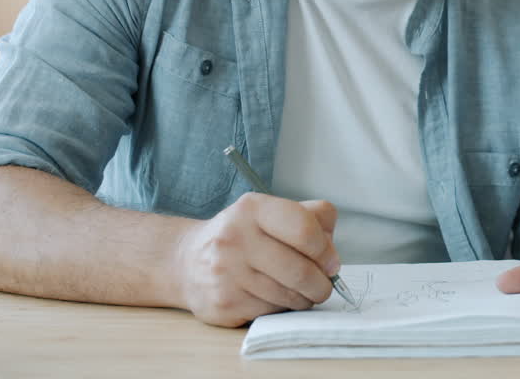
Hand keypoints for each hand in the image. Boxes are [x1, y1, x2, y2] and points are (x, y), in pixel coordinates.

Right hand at [173, 193, 340, 325]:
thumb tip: (332, 254)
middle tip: (323, 285)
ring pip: (289, 295)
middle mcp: (235, 237)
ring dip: (305, 298)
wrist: (187, 262)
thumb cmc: (243, 237)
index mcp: (253, 209)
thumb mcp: (271, 214)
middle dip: (322, 283)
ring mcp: (227, 272)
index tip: (331, 262)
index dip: (325, 249)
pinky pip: (272, 311)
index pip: (303, 228)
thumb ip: (310, 219)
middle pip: (301, 269)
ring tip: (301, 291)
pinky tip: (276, 298)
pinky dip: (283, 308)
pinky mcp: (224, 303)